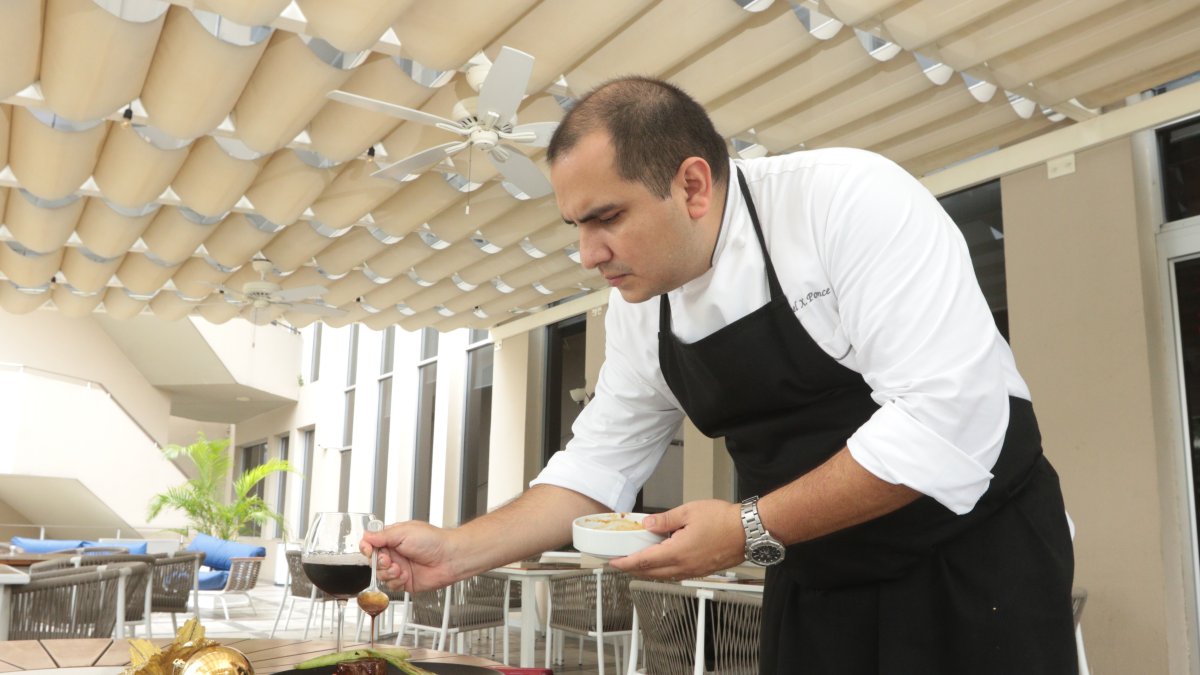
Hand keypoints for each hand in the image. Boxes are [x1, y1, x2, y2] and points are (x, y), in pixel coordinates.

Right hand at [360, 520, 461, 592]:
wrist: (449, 558)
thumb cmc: (433, 540)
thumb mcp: (404, 532)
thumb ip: (382, 536)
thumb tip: (366, 536)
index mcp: (394, 538)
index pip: (371, 543)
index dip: (367, 547)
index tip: (368, 549)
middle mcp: (395, 553)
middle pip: (373, 561)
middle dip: (378, 562)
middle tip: (388, 559)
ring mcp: (399, 568)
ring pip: (380, 574)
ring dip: (387, 572)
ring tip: (399, 568)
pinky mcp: (405, 581)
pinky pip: (391, 585)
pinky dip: (396, 580)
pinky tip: (405, 575)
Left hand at [608, 500, 744, 580]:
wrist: (748, 531)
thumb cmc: (724, 520)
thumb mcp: (688, 512)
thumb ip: (664, 520)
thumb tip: (647, 524)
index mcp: (677, 552)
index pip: (644, 562)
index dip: (626, 563)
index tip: (614, 562)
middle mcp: (684, 566)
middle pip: (652, 573)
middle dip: (634, 569)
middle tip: (623, 562)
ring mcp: (694, 571)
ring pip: (665, 576)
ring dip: (650, 571)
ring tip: (640, 562)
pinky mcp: (703, 570)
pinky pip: (678, 575)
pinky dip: (665, 571)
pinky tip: (664, 561)